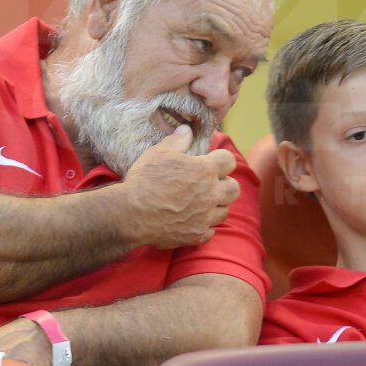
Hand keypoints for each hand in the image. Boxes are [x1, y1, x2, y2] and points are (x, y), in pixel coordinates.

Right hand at [120, 124, 239, 248]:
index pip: (229, 160)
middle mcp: (211, 194)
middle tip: (209, 183)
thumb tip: (187, 129)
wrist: (131, 214)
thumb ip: (178, 140)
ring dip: (216, 206)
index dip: (221, 159)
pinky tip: (192, 220)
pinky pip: (211, 231)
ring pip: (224, 211)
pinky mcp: (196, 235)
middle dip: (225, 184)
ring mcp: (205, 217)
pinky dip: (204, 226)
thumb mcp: (159, 153)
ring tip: (201, 202)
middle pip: (234, 188)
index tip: (212, 160)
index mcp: (205, 170)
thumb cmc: (145, 180)